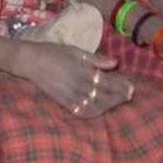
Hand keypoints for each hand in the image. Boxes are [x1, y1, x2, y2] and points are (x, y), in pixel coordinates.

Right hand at [20, 42, 134, 119]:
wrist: (30, 61)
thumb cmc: (52, 51)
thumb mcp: (75, 50)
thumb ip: (95, 58)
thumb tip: (115, 63)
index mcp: (82, 69)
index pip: (107, 81)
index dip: (120, 84)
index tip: (131, 85)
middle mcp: (78, 84)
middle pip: (104, 94)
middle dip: (119, 95)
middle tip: (130, 94)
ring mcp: (71, 95)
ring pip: (95, 104)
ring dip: (109, 104)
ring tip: (118, 101)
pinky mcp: (64, 102)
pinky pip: (82, 111)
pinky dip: (94, 112)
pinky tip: (100, 109)